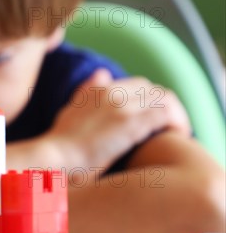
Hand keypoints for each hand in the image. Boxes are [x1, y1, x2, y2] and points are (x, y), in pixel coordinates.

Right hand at [46, 68, 190, 170]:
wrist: (55, 159)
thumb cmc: (59, 147)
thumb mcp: (69, 112)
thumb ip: (86, 92)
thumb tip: (102, 73)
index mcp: (94, 91)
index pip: (134, 85)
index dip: (146, 101)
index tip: (151, 120)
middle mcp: (110, 92)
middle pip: (150, 89)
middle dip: (162, 106)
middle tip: (167, 128)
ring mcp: (122, 106)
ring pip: (163, 98)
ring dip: (174, 114)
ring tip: (177, 133)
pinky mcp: (132, 123)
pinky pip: (166, 114)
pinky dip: (176, 123)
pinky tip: (177, 137)